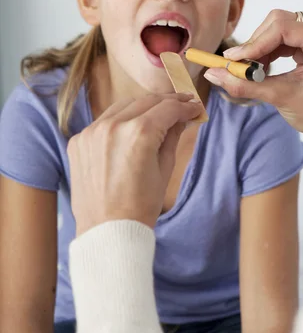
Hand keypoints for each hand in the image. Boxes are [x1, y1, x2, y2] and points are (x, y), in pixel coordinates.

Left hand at [68, 93, 201, 234]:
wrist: (108, 231)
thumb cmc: (141, 205)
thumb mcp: (164, 169)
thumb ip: (172, 136)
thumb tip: (180, 117)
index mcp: (139, 134)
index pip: (168, 108)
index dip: (185, 106)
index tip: (195, 107)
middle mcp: (113, 126)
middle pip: (146, 101)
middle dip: (166, 102)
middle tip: (181, 104)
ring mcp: (91, 132)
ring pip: (122, 107)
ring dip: (142, 108)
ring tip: (157, 114)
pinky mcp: (78, 140)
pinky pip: (103, 122)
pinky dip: (119, 122)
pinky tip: (130, 131)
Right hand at [204, 10, 302, 144]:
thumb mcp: (280, 98)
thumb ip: (245, 84)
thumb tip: (212, 73)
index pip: (283, 27)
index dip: (255, 42)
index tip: (233, 60)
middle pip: (278, 21)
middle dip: (255, 43)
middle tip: (238, 65)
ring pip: (277, 27)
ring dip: (259, 47)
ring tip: (249, 70)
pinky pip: (281, 36)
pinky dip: (266, 50)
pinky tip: (260, 67)